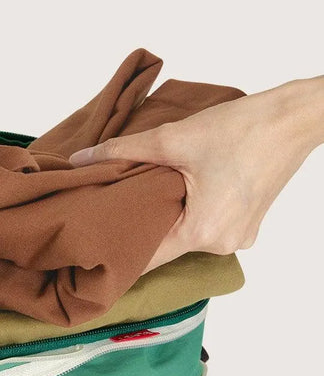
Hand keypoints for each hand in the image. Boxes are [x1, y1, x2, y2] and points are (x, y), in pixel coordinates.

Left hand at [68, 77, 323, 272]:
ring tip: (141, 196)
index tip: (93, 250)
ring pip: (186, 234)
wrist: (294, 117)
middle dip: (139, 227)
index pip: (147, 259)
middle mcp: (223, 243)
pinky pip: (207, 225)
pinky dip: (190, 211)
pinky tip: (175, 190)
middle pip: (166, 245)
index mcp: (203, 232)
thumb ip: (122, 152)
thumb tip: (82, 159)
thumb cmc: (243, 129)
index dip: (118, 252)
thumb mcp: (172, 139)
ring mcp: (239, 236)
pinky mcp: (247, 223)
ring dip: (166, 216)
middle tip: (109, 211)